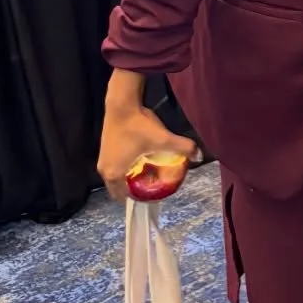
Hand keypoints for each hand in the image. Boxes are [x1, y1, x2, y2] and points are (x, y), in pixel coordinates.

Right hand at [97, 70, 196, 201]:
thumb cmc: (139, 126)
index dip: (139, 198)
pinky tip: (139, 162)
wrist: (122, 104)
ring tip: (147, 175)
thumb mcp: (163, 138)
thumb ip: (183, 147)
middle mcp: (104, 170)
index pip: (124, 196)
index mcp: (114, 173)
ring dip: (128, 179)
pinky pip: (114, 167)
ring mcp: (102, 160)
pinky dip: (124, 169)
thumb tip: (200, 156)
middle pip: (119, 189)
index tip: (153, 194)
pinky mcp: (104, 150)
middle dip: (134, 190)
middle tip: (151, 185)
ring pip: (115, 178)